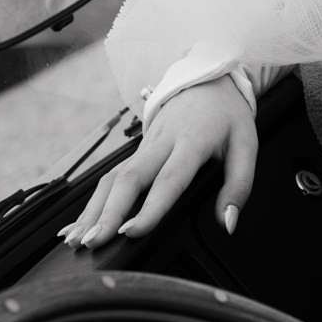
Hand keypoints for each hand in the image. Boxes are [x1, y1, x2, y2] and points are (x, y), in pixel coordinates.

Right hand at [58, 79, 257, 249]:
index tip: (131, 233)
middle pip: (129, 178)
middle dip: (108, 212)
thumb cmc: (229, 115)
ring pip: (112, 177)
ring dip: (92, 210)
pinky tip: (74, 225)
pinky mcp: (136, 150)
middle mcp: (161, 142)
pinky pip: (109, 177)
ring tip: (76, 241)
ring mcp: (144, 145)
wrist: (208, 78)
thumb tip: (227, 223)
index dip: (149, 208)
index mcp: (192, 141)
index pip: (169, 178)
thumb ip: (239, 186)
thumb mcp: (247, 144)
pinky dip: (91, 203)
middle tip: (92, 242)